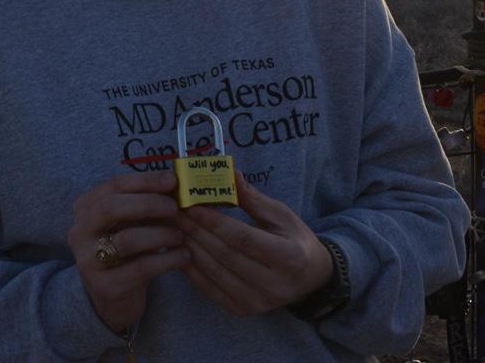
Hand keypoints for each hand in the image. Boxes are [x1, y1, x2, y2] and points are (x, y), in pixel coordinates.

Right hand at [67, 170, 188, 332]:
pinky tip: (183, 256)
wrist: (114, 298)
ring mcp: (88, 260)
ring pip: (127, 239)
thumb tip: (174, 185)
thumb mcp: (130, 223)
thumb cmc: (126, 252)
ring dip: (160, 234)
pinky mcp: (104, 287)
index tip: (171, 180)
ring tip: (180, 235)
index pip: (114, 185)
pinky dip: (166, 260)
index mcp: (85, 208)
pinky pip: (140, 268)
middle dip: (148, 203)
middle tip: (174, 207)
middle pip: (112, 207)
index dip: (145, 180)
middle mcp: (79, 231)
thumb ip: (145, 204)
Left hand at [176, 173, 331, 315]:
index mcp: (288, 257)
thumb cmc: (294, 239)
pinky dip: (192, 269)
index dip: (214, 222)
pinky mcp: (243, 309)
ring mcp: (257, 302)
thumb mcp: (281, 215)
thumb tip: (230, 174)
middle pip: (225, 255)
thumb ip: (253, 198)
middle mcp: (273, 285)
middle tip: (174, 211)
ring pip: (214, 272)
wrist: (310, 279)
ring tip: (173, 226)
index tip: (191, 205)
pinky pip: (211, 289)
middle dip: (196, 230)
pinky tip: (180, 248)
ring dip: (190, 247)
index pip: (242, 238)